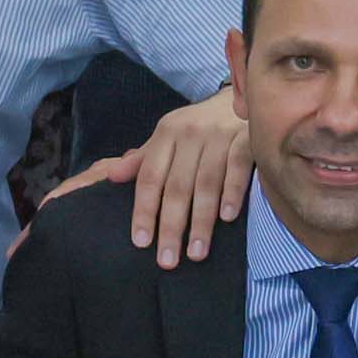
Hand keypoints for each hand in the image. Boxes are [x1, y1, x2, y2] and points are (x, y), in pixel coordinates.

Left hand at [64, 99, 253, 267]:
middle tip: (168, 260)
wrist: (242, 97)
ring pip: (206, 184)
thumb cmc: (199, 127)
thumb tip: (111, 176)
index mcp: (166, 134)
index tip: (141, 242)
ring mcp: (219, 135)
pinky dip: (232, 193)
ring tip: (197, 253)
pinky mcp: (246, 138)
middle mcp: (190, 133)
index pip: (150, 178)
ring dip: (201, 221)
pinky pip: (237, 168)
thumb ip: (143, 160)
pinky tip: (227, 218)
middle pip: (177, 187)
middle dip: (171, 227)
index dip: (144, 211)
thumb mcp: (167, 137)